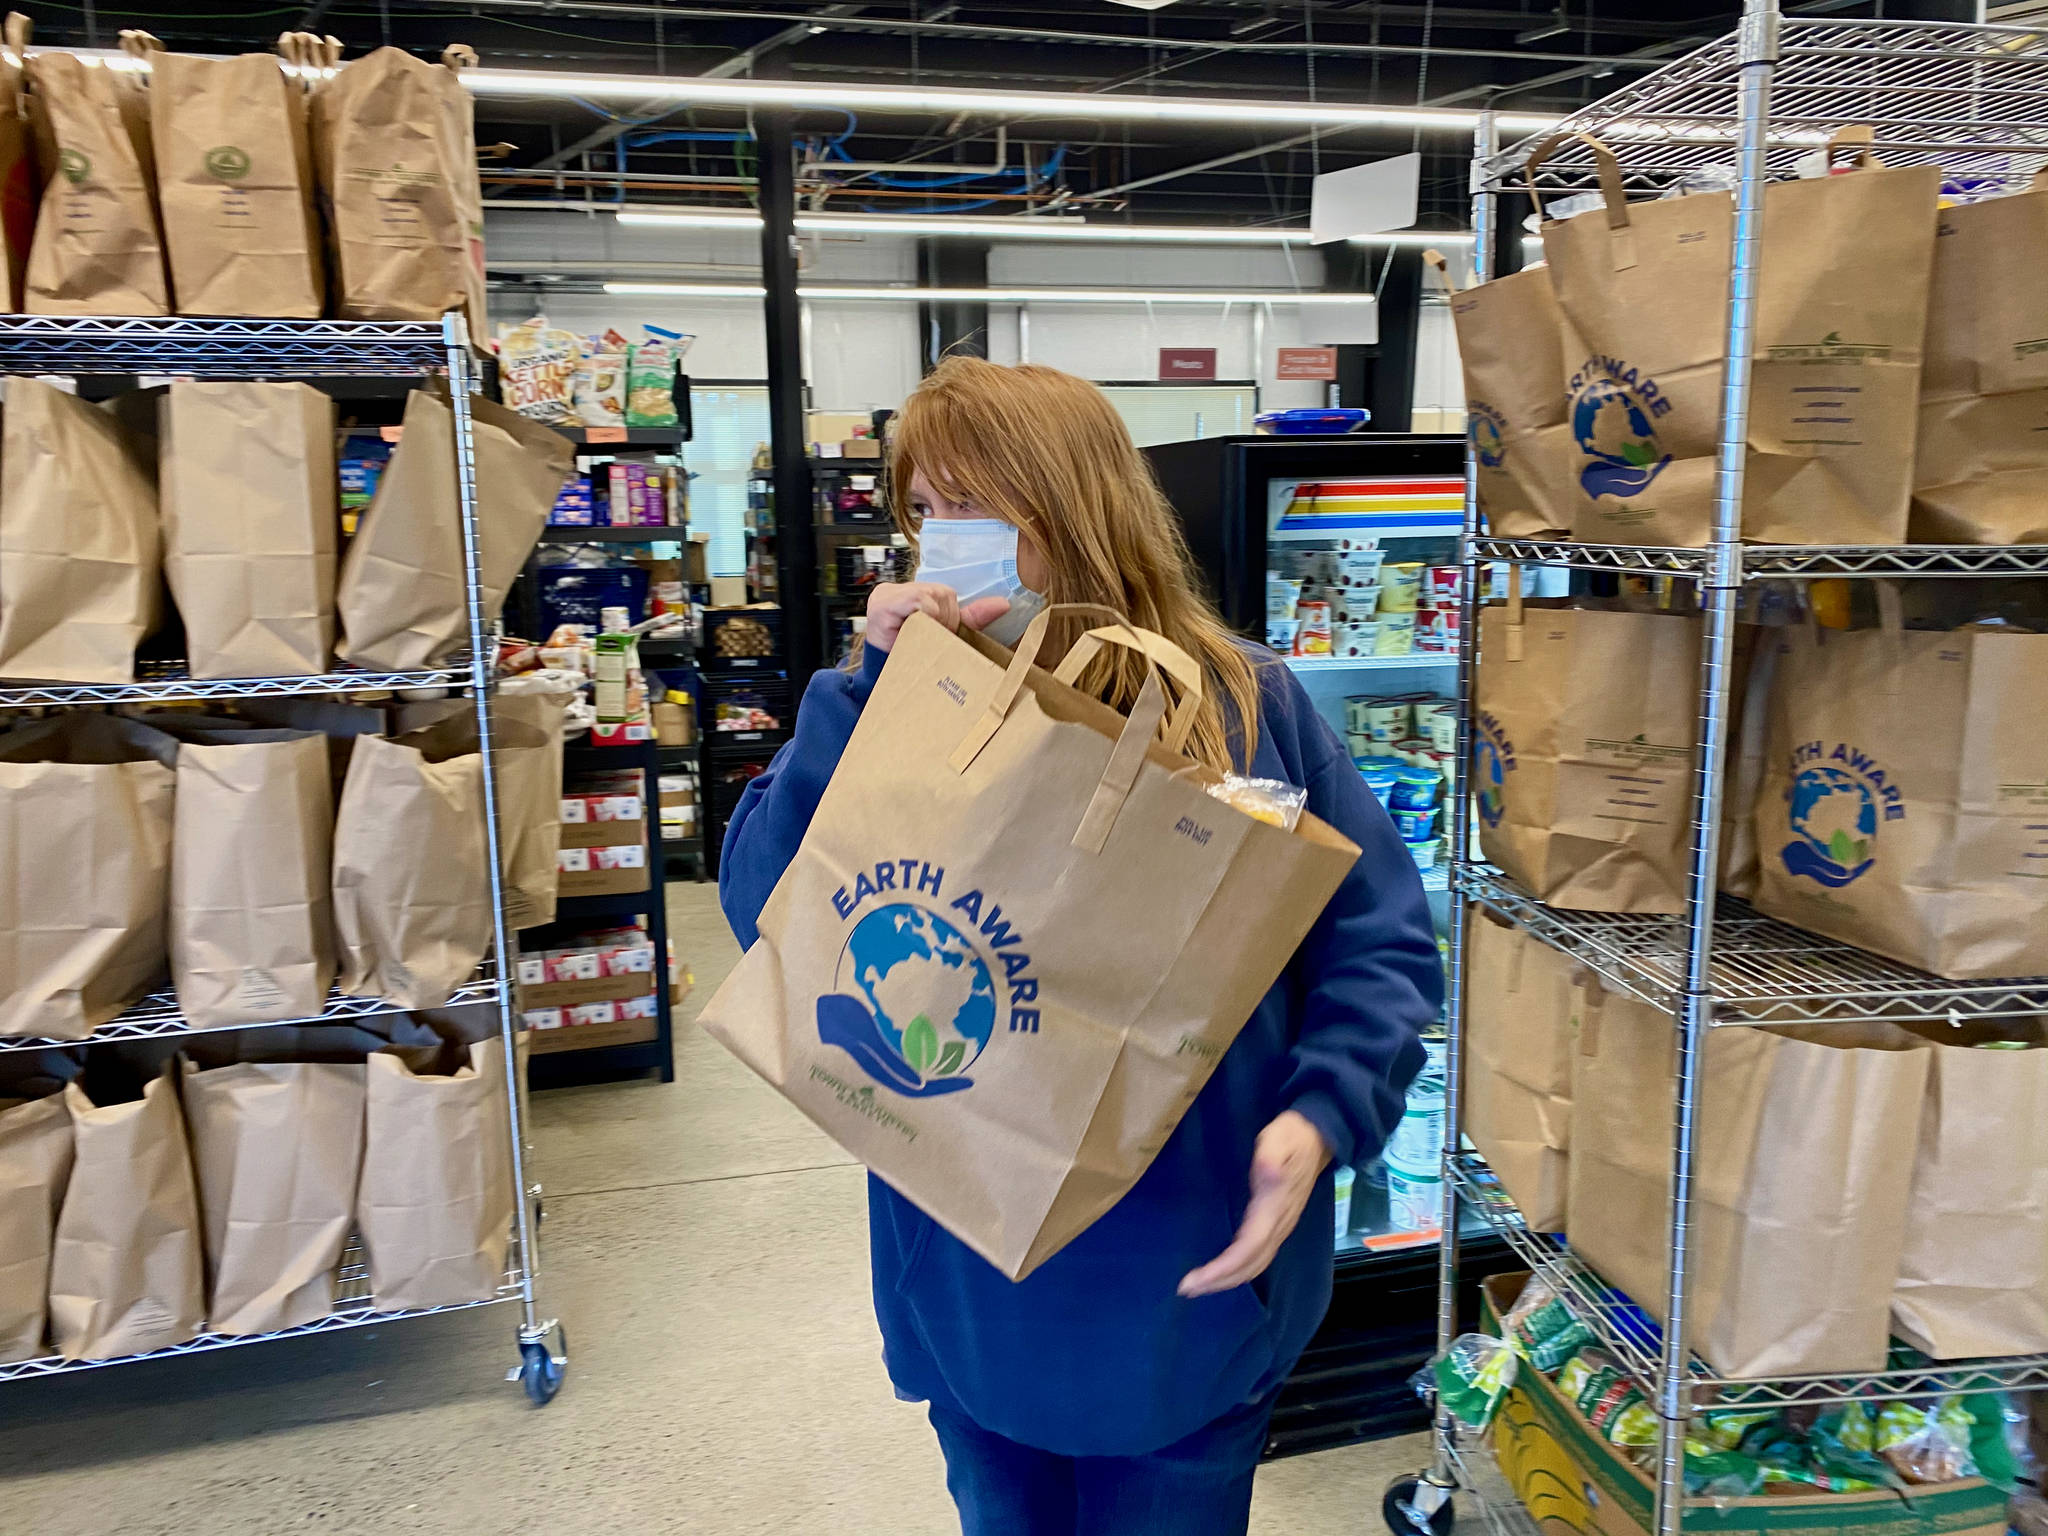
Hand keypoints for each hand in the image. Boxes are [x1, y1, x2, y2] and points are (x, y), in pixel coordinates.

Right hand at [864, 582, 1009, 652]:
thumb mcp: (945, 635)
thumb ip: (971, 618)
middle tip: (927, 641)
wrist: (885, 685)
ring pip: (934, 595)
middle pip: (943, 593)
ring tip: (919, 639)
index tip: (938, 636)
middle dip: (944, 621)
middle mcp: (898, 590)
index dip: (948, 618)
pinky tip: (912, 632)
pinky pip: (919, 601)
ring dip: (935, 621)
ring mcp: (888, 594)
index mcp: (912, 595)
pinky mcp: (883, 603)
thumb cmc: (913, 660)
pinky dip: (924, 617)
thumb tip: (1003, 604)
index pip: (946, 595)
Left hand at [1178, 1111, 1331, 1296]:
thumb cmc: (1292, 1135)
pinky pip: (1258, 1257)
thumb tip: (1267, 1172)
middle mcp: (1279, 1224)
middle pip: (1250, 1265)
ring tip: (1199, 1285)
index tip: (1194, 1279)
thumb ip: (1270, 1153)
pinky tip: (1223, 1271)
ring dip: (1228, 1280)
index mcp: (1274, 1207)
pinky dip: (1238, 1270)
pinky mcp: (1278, 1225)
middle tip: (1186, 1289)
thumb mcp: (1279, 1136)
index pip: (1247, 1248)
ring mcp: (1281, 1227)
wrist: (1318, 1138)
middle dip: (1219, 1281)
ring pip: (1256, 1265)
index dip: (1222, 1268)